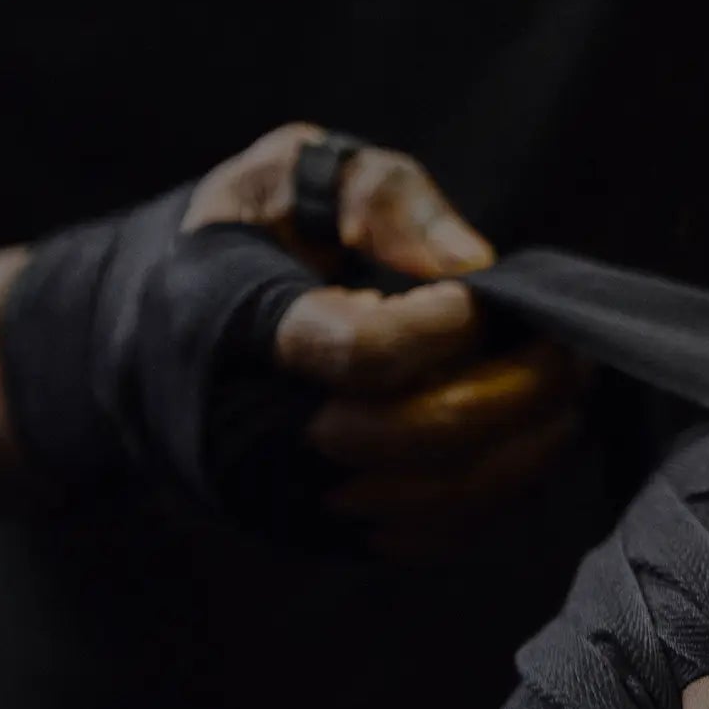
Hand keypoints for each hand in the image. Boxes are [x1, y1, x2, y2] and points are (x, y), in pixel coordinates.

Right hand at [182, 123, 585, 553]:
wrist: (137, 339)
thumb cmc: (234, 240)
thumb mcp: (288, 171)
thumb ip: (382, 197)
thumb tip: (472, 264)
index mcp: (235, 323)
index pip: (360, 354)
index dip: (443, 330)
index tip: (480, 297)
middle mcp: (254, 426)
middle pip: (414, 439)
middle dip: (515, 395)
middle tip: (571, 354)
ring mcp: (285, 492)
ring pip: (432, 502)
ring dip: (523, 452)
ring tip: (566, 398)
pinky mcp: (314, 530)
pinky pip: (425, 537)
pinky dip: (495, 497)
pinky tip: (527, 444)